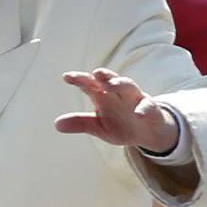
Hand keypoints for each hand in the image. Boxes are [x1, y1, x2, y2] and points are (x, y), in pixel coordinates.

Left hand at [55, 69, 180, 154]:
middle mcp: (118, 93)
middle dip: (103, 76)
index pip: (89, 85)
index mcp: (103, 95)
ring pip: (129, 87)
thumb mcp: (98, 126)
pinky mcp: (150, 108)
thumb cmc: (121, 124)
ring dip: (121, 84)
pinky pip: (147, 107)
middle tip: (96, 73)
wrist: (147, 132)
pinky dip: (143, 109)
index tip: (67, 77)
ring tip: (113, 84)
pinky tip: (139, 113)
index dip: (79, 80)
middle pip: (109, 81)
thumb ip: (80, 123)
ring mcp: (134, 99)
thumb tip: (56, 124)